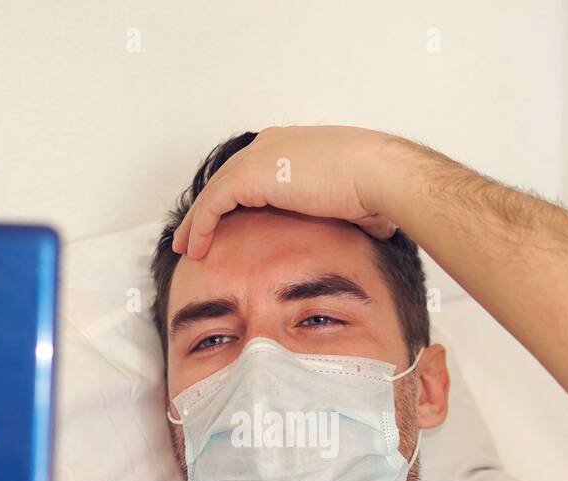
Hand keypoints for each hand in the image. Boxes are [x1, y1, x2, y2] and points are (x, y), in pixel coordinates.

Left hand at [172, 125, 398, 259]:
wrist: (377, 174)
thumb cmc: (378, 188)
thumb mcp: (360, 200)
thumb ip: (356, 211)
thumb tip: (380, 228)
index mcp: (294, 147)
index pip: (251, 171)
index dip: (234, 199)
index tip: (225, 223)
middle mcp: (272, 145)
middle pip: (226, 179)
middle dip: (207, 209)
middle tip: (193, 236)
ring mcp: (259, 157)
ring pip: (214, 192)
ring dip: (197, 222)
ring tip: (187, 248)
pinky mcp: (251, 175)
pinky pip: (214, 204)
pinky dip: (201, 226)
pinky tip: (197, 248)